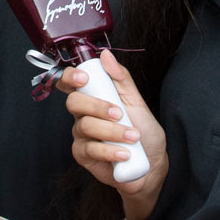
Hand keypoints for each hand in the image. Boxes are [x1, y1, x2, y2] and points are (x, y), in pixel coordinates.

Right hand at [62, 52, 166, 216]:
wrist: (150, 164)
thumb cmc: (144, 132)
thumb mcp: (137, 102)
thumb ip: (121, 79)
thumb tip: (106, 54)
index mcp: (92, 97)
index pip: (70, 82)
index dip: (70, 77)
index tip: (84, 78)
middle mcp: (83, 115)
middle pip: (74, 103)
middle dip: (97, 106)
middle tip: (119, 113)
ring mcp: (81, 135)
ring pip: (85, 126)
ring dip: (112, 131)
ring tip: (133, 137)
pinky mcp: (83, 155)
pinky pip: (90, 149)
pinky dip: (110, 150)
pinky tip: (125, 153)